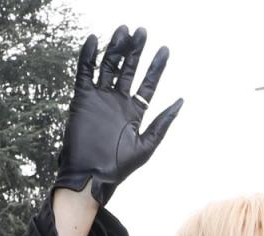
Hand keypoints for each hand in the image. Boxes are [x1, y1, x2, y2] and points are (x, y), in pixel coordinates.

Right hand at [56, 25, 182, 206]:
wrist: (90, 177)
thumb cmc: (118, 168)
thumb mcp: (146, 145)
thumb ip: (162, 123)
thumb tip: (181, 101)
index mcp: (134, 112)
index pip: (147, 84)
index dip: (156, 67)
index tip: (164, 50)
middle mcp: (117, 102)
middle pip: (128, 69)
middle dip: (135, 51)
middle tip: (142, 32)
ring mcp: (100, 98)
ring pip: (108, 66)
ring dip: (115, 48)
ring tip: (123, 31)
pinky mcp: (82, 98)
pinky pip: (84, 72)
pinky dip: (88, 56)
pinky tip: (93, 40)